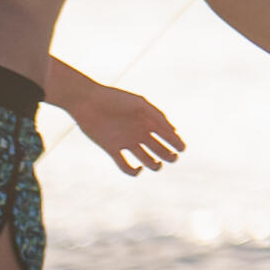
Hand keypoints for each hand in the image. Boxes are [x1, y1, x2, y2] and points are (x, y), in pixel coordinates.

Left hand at [59, 77, 182, 177]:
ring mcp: (126, 141)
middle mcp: (139, 133)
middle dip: (168, 155)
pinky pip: (124, 165)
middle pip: (159, 149)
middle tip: (172, 158)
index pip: (167, 135)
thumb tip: (172, 131)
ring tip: (156, 165)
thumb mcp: (139, 104)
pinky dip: (132, 171)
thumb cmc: (114, 99)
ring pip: (145, 159)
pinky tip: (138, 168)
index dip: (176, 143)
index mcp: (147, 121)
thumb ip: (156, 115)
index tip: (182, 149)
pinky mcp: (112, 149)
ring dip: (153, 165)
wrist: (87, 102)